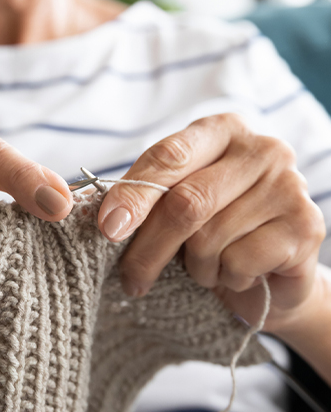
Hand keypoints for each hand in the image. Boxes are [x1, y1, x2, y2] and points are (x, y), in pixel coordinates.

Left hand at [98, 113, 325, 332]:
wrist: (271, 272)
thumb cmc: (216, 233)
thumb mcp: (177, 206)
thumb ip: (150, 200)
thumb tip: (107, 220)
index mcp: (220, 132)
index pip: (169, 156)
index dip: (133, 194)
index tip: (107, 228)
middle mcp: (260, 149)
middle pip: (186, 202)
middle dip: (149, 249)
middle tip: (131, 279)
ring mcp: (289, 185)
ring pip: (209, 239)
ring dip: (197, 267)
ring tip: (209, 267)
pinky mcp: (305, 226)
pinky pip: (239, 262)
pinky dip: (227, 279)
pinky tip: (239, 273)